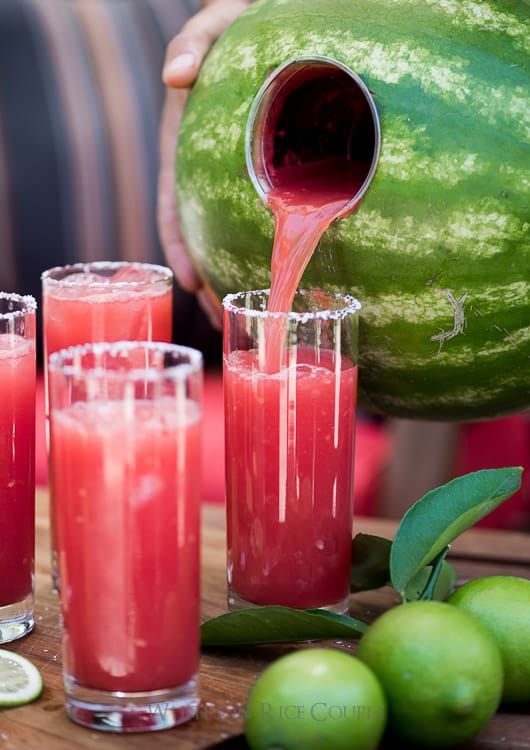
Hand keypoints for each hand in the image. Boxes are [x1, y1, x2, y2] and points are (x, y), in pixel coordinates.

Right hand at [158, 0, 251, 326]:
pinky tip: (293, 277)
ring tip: (257, 318)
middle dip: (214, 280)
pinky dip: (272, 251)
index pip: (174, 206)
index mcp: (188, 147)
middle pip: (206, 236)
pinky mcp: (278, 176)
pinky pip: (268, 221)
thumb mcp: (219, 24)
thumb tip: (174, 76)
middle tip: (230, 322)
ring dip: (242, 277)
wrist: (276, 22)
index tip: (191, 283)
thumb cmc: (247, 20)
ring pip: (236, 238)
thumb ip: (197, 41)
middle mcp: (210, 172)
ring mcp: (243, 179)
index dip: (179, 246)